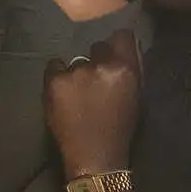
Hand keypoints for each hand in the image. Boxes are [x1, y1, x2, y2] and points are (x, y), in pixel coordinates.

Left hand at [45, 29, 142, 175]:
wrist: (95, 156)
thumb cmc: (120, 130)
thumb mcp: (136, 98)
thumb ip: (131, 71)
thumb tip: (126, 49)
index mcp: (125, 69)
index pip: (122, 35)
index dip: (118, 43)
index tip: (115, 52)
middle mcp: (101, 64)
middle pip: (98, 47)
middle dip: (97, 60)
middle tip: (95, 80)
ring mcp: (75, 72)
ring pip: (76, 60)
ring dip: (78, 72)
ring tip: (78, 93)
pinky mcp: (54, 81)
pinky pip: (55, 66)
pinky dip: (58, 75)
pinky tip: (63, 92)